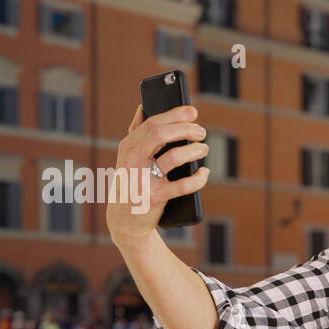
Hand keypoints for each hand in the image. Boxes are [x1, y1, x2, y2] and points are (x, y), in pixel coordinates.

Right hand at [106, 104, 210, 248]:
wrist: (124, 221)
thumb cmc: (131, 183)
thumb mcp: (127, 158)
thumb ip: (136, 134)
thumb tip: (143, 107)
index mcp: (127, 148)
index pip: (152, 123)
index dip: (174, 115)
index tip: (192, 111)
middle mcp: (132, 161)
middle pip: (161, 135)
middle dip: (185, 129)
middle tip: (201, 131)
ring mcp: (142, 180)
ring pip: (174, 157)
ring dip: (194, 151)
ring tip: (203, 148)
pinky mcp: (155, 198)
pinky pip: (183, 185)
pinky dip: (198, 178)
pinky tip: (204, 173)